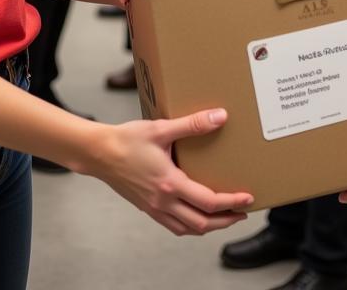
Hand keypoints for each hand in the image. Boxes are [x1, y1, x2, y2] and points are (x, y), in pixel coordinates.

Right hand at [95, 108, 252, 234]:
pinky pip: (174, 226)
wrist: (98, 153)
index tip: (248, 199)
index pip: (208, 202)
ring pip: (187, 229)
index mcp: (170, 184)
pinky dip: (190, 226)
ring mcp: (154, 208)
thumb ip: (192, 124)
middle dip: (226, 221)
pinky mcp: (147, 208)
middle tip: (243, 213)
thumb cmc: (127, 140)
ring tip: (225, 217)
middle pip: (201, 223)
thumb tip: (220, 116)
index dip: (232, 202)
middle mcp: (163, 202)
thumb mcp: (162, 128)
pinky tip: (196, 217)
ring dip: (209, 226)